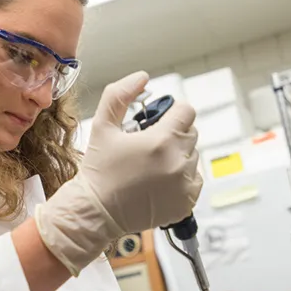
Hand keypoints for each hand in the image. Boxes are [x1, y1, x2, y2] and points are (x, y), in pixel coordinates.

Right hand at [35, 71, 202, 274]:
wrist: (95, 212)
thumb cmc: (98, 170)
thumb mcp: (102, 125)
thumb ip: (120, 95)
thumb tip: (143, 77)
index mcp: (162, 141)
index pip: (187, 112)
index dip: (173, 113)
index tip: (160, 121)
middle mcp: (178, 163)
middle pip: (191, 134)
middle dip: (173, 134)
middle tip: (150, 145)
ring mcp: (184, 185)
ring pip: (193, 158)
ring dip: (177, 157)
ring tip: (152, 166)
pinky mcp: (185, 203)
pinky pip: (194, 181)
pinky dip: (182, 179)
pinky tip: (159, 182)